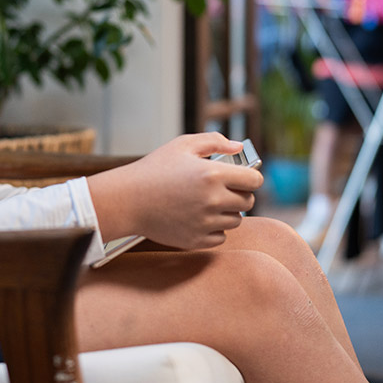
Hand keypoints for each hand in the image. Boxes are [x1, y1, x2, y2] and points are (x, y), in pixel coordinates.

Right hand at [87, 132, 263, 249]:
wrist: (127, 200)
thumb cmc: (155, 169)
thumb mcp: (183, 145)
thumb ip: (214, 142)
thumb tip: (239, 147)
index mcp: (213, 174)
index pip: (254, 180)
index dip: (250, 177)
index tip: (243, 176)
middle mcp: (213, 200)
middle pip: (248, 201)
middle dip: (240, 193)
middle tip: (223, 188)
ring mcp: (205, 223)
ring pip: (236, 220)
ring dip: (228, 212)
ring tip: (208, 202)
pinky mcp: (196, 240)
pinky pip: (220, 237)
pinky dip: (215, 229)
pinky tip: (199, 217)